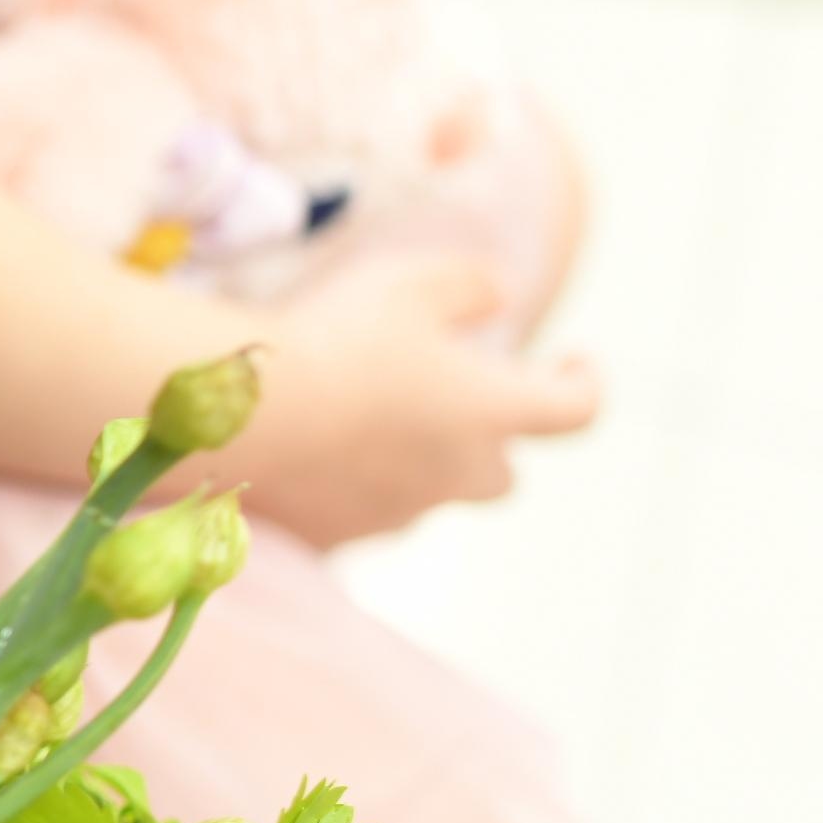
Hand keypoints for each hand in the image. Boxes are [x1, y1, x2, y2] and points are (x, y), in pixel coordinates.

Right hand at [234, 248, 600, 545]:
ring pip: (422, 497)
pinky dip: (344, 490)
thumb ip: (472, 286)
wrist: (240, 418)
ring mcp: (393, 515)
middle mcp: (455, 475)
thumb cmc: (338, 338)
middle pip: (500, 475)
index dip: (583, 384)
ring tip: (357, 423)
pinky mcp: (332, 540)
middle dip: (485, 444)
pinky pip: (353, 517)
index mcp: (492, 411)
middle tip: (449, 405)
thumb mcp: (414, 281)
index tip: (572, 360)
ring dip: (408, 465)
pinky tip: (305, 455)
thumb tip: (500, 294)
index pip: (575, 411)